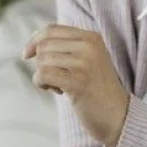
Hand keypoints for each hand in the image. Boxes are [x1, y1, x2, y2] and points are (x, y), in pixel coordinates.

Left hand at [23, 24, 129, 146]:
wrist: (119, 116)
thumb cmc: (97, 91)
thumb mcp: (87, 61)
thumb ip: (67, 48)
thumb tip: (32, 45)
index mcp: (92, 38)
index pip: (52, 29)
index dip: (34, 40)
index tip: (27, 55)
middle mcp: (89, 46)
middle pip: (44, 45)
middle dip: (42, 63)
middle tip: (57, 79)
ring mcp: (84, 63)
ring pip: (42, 60)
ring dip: (43, 76)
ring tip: (60, 87)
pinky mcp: (78, 82)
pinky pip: (43, 74)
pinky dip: (42, 84)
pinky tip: (58, 92)